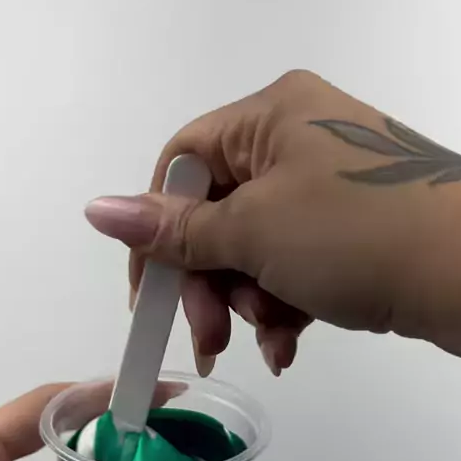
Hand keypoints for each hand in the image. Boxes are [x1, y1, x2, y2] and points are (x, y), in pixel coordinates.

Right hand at [85, 70, 460, 359]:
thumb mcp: (256, 231)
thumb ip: (175, 229)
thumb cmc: (360, 235)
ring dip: (249, 301)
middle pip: (218, 212)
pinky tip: (289, 346)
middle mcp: (299, 139)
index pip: (183, 163)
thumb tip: (99, 210)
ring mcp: (331, 187)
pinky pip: (296, 265)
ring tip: (266, 339)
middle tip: (211, 334)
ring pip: (256, 247)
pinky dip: (285, 306)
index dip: (156, 229)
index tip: (151, 294)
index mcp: (271, 114)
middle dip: (209, 281)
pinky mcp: (356, 230)